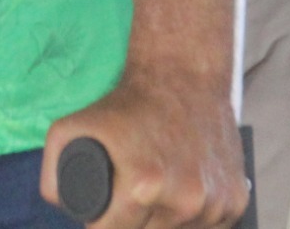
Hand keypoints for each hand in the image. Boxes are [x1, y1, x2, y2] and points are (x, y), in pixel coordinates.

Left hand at [39, 67, 247, 227]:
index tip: (106, 207)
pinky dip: (196, 219)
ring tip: (158, 189)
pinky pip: (210, 227)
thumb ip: (52, 172)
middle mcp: (184, 201)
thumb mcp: (72, 127)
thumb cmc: (128, 104)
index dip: (104, 221)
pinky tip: (184, 194)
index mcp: (144, 187)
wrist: (182, 76)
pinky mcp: (236, 199)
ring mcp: (214, 203)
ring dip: (166, 221)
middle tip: (132, 191)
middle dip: (135, 221)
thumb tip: (62, 208)